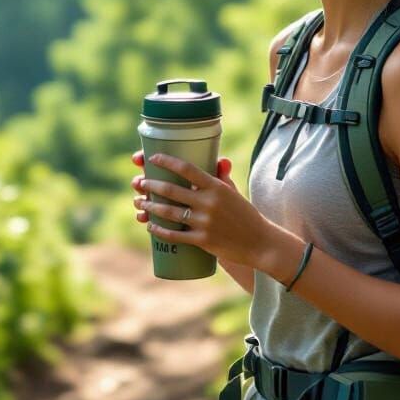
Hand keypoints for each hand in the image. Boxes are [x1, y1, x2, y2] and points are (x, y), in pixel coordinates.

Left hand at [130, 150, 273, 267]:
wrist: (259, 242)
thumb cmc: (245, 214)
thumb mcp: (233, 192)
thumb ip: (221, 177)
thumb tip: (218, 160)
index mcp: (216, 186)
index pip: (187, 169)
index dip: (167, 161)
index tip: (152, 158)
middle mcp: (209, 202)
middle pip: (172, 190)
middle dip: (151, 185)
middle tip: (140, 182)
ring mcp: (205, 222)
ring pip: (169, 212)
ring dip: (150, 206)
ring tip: (140, 202)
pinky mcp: (202, 240)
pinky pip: (175, 235)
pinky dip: (159, 230)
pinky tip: (150, 226)